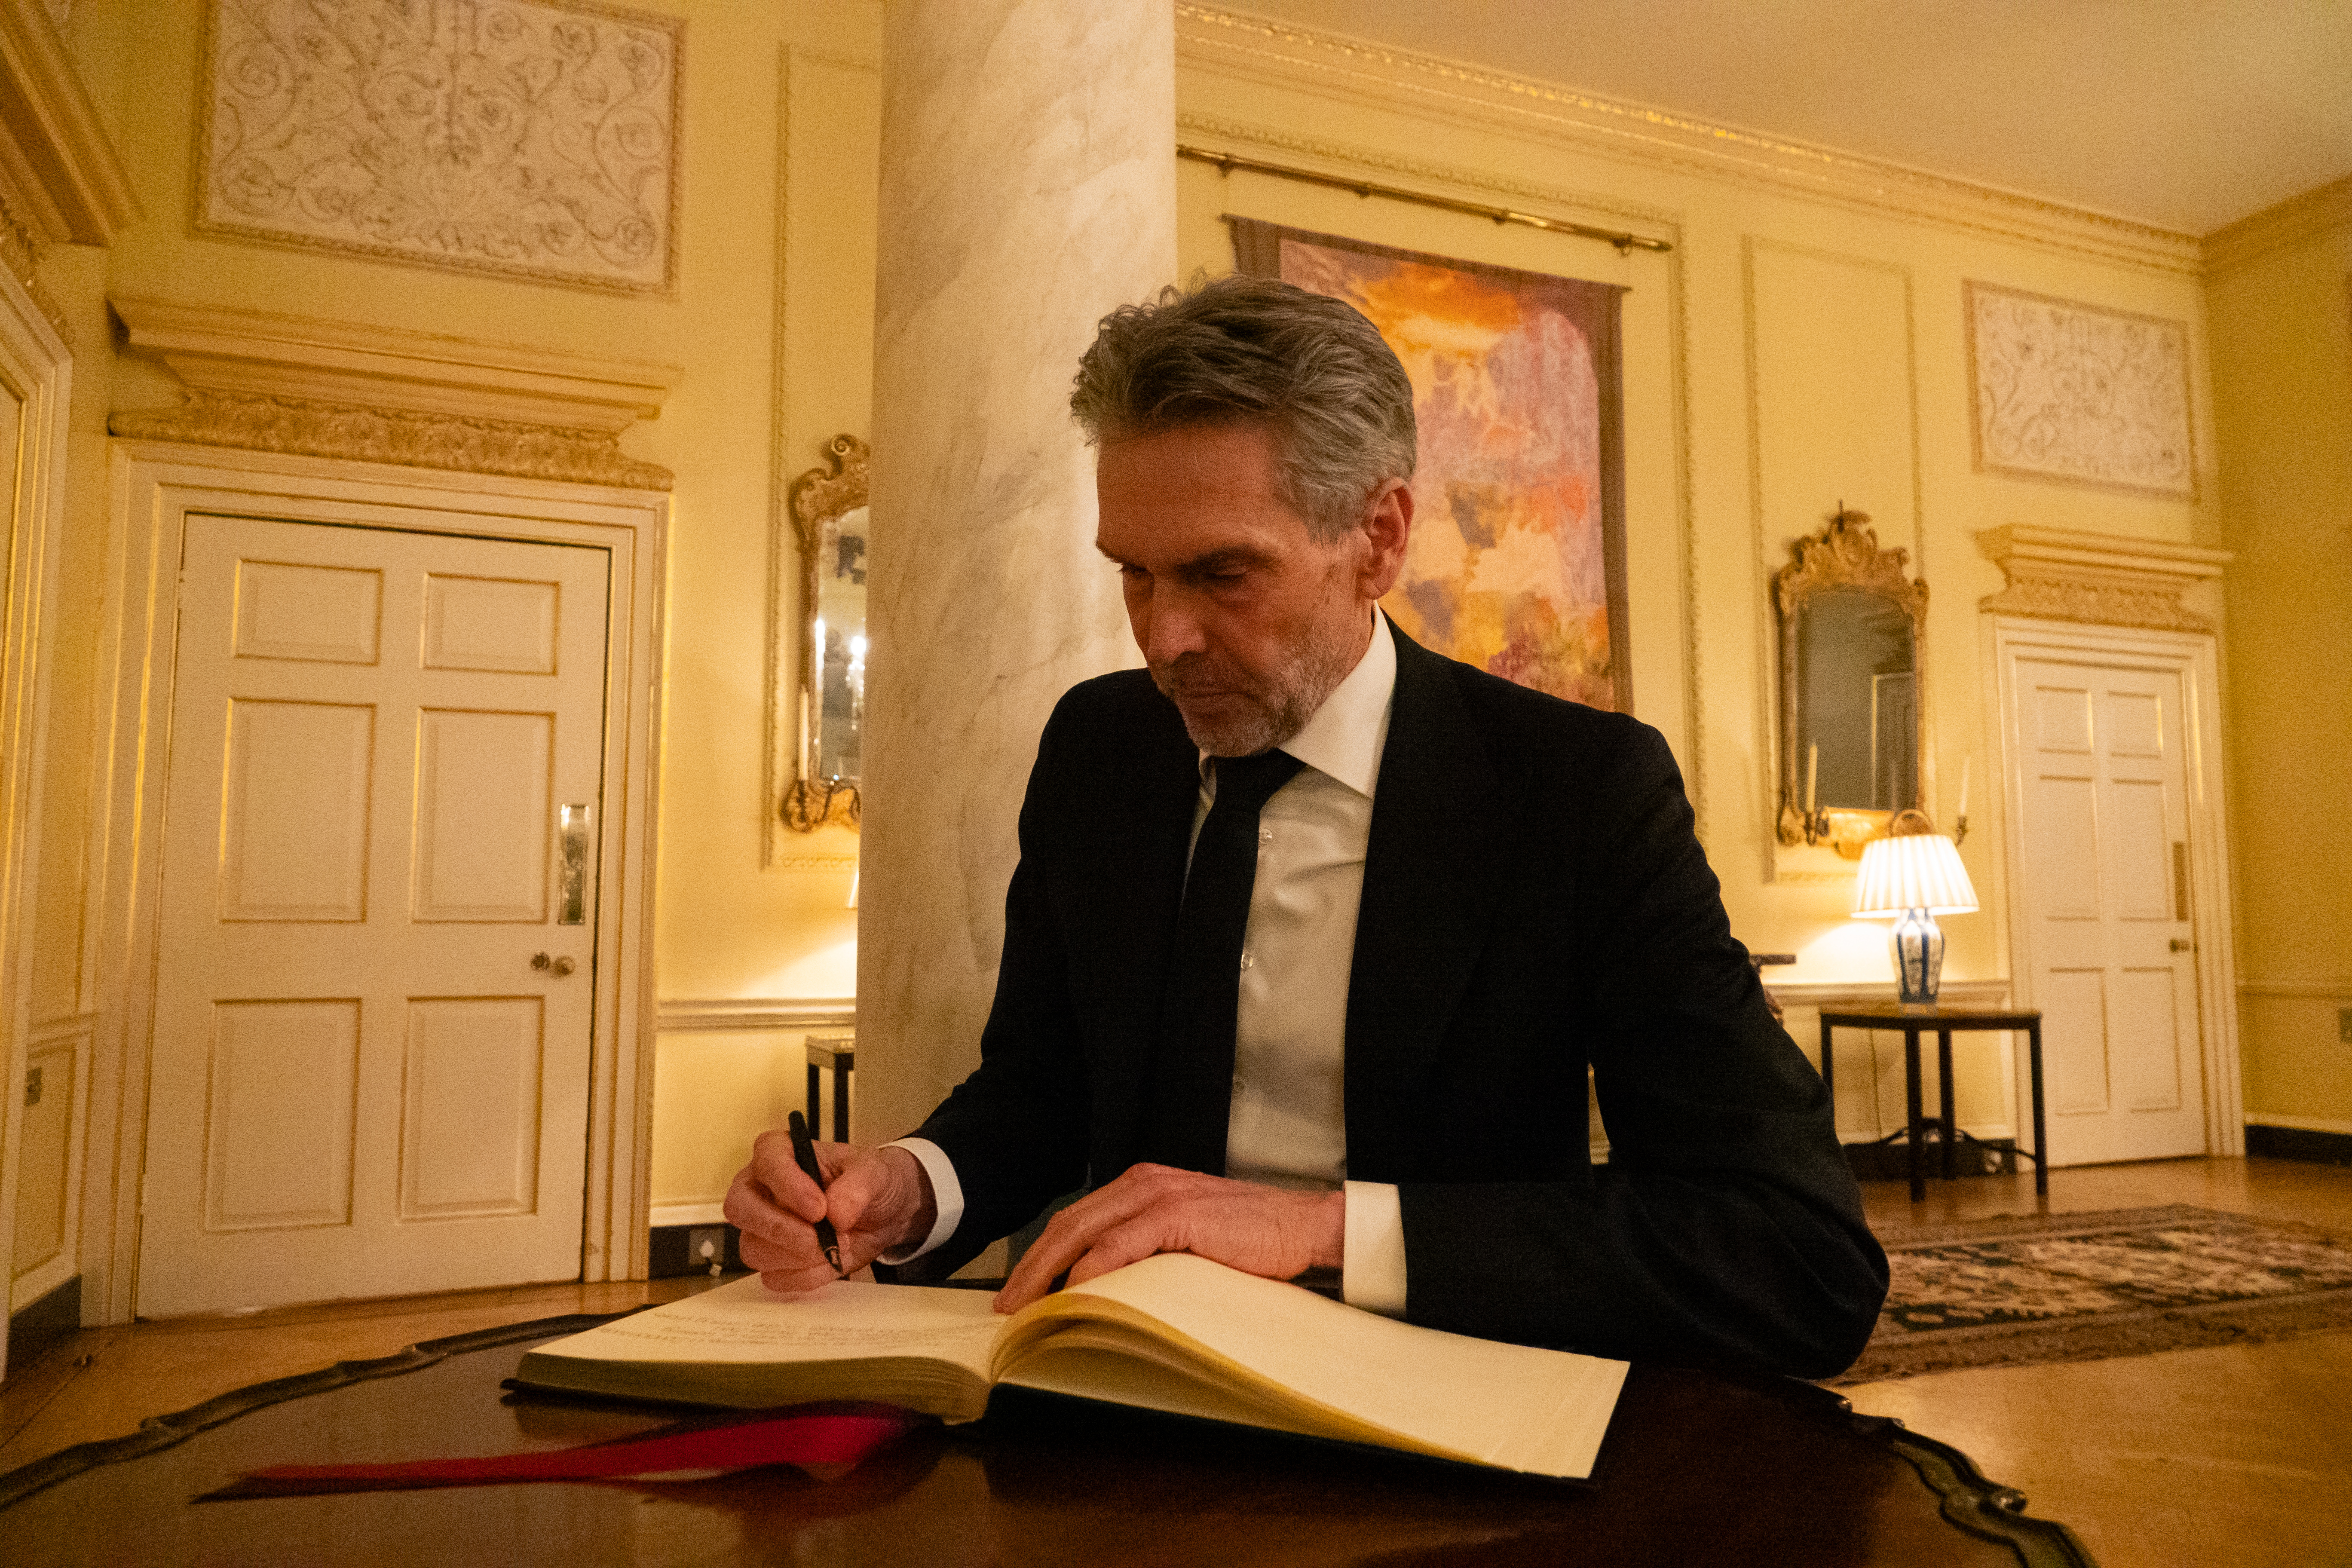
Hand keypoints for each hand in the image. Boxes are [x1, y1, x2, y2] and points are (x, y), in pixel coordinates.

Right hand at [724, 1136, 936, 1293]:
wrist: (882, 1214)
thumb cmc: (867, 1182)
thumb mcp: (874, 1172)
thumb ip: (858, 1186)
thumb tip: (836, 1214)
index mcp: (779, 1153)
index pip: (766, 1162)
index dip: (788, 1186)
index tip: (819, 1208)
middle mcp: (760, 1189)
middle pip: (739, 1209)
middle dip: (780, 1229)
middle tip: (818, 1237)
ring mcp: (761, 1228)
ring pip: (754, 1249)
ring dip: (801, 1256)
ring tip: (838, 1243)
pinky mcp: (772, 1261)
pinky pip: (775, 1278)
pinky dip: (808, 1275)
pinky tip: (831, 1259)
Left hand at [993, 1164, 1343, 1313]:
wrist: (1304, 1227)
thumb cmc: (1250, 1242)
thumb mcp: (1185, 1243)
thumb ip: (1146, 1252)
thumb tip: (1102, 1291)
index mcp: (1142, 1186)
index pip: (1076, 1221)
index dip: (1041, 1256)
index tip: (1018, 1292)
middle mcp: (1143, 1183)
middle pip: (1068, 1224)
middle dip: (1030, 1266)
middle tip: (1004, 1306)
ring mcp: (1159, 1195)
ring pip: (1083, 1231)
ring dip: (1047, 1271)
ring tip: (1024, 1307)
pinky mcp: (1177, 1214)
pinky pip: (1120, 1244)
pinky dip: (1089, 1269)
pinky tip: (1070, 1293)